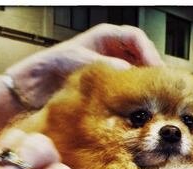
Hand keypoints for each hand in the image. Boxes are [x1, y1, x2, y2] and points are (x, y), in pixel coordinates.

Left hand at [6, 23, 163, 108]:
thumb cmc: (49, 68)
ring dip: (143, 85)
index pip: (136, 39)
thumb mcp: (76, 60)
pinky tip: (135, 107)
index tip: (157, 70)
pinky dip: (132, 97)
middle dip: (152, 70)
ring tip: (150, 99)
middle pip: (142, 56)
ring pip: (136, 74)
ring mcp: (110, 70)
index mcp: (105, 37)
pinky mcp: (106, 88)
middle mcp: (111, 52)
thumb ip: (103, 64)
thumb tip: (128, 71)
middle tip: (160, 88)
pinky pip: (125, 90)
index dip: (150, 52)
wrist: (32, 89)